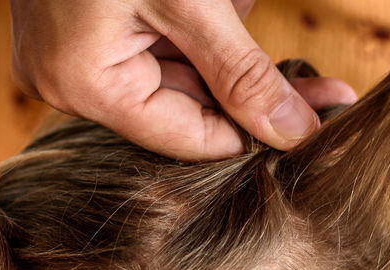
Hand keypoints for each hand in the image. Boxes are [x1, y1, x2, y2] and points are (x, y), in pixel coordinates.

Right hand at [9, 0, 355, 160]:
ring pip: (176, 68)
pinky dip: (197, 21)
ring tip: (237, 2)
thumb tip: (294, 133)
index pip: (188, 137)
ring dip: (222, 37)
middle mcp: (69, 81)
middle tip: (321, 84)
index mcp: (85, 85)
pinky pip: (156, 40)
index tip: (317, 116)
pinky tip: (226, 0)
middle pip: (185, 104)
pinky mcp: (79, 28)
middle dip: (243, 73)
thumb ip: (241, 72)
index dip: (254, 128)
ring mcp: (69, 53)